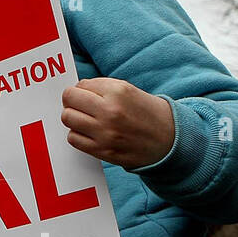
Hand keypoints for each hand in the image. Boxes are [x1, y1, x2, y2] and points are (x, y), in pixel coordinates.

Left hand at [61, 78, 175, 170]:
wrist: (169, 140)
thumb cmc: (146, 113)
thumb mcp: (128, 90)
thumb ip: (100, 87)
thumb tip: (75, 89)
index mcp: (118, 92)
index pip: (80, 85)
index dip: (81, 89)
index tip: (86, 94)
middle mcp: (110, 111)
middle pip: (69, 100)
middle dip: (72, 101)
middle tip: (81, 105)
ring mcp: (105, 133)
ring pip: (68, 118)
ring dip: (73, 117)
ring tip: (86, 118)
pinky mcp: (103, 150)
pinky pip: (73, 138)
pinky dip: (77, 134)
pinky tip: (89, 132)